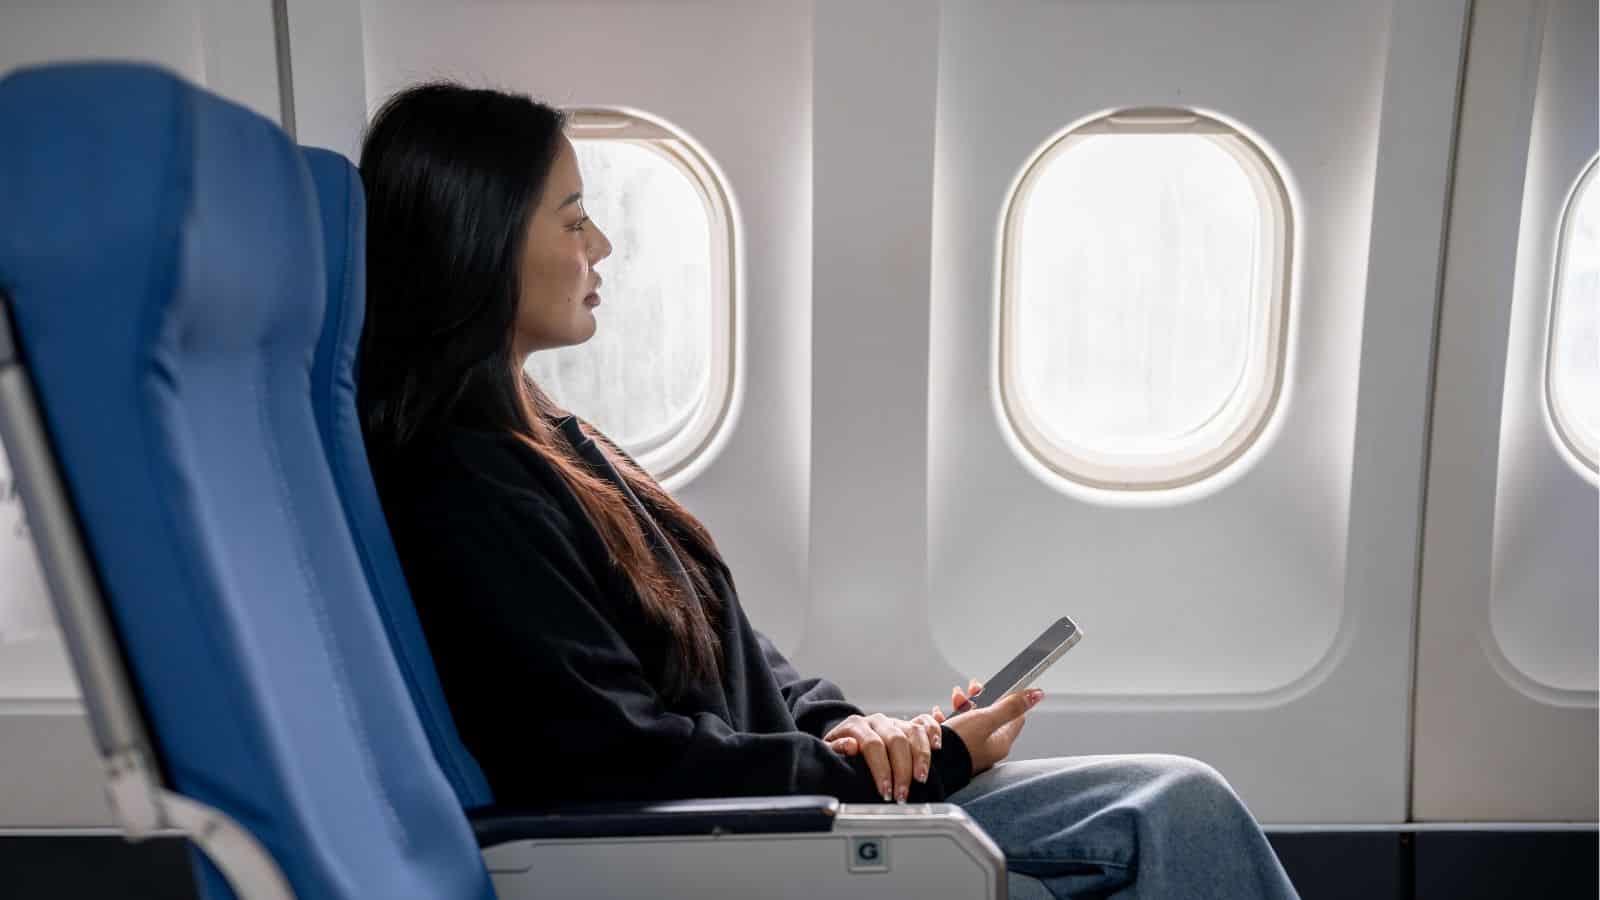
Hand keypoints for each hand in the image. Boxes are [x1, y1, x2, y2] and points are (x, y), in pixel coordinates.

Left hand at [823, 712, 942, 801]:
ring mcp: (895, 722)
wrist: (846, 740)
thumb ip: (836, 748)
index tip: (885, 791)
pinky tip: (938, 748)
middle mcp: (877, 721)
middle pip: (896, 740)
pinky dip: (934, 732)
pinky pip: (925, 722)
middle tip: (902, 795)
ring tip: (921, 779)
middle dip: (902, 771)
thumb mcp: (829, 752)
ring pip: (914, 732)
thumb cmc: (839, 752)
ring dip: (921, 757)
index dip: (881, 769)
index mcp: (856, 725)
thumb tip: (850, 746)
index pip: (873, 745)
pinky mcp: (908, 724)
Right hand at [936, 684, 1039, 775]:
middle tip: (970, 690)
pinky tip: (941, 715)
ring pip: (971, 720)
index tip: (995, 687)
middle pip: (991, 715)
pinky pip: (955, 729)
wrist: (933, 766)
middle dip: (979, 699)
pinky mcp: (956, 750)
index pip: (1015, 716)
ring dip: (963, 706)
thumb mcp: (986, 719)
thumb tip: (1036, 695)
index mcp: (1001, 742)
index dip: (1007, 698)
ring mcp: (972, 749)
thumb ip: (1010, 706)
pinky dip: (949, 719)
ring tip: (954, 700)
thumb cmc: (959, 745)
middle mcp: (988, 747)